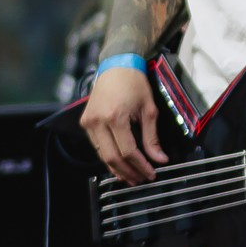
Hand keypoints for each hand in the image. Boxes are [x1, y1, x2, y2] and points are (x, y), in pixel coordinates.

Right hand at [80, 63, 168, 183]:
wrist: (116, 66)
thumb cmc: (134, 84)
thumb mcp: (149, 110)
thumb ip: (152, 137)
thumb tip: (159, 159)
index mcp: (115, 117)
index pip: (128, 151)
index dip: (140, 166)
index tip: (151, 173)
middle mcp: (98, 121)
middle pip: (112, 157)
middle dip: (128, 172)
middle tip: (141, 179)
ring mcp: (89, 122)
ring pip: (101, 154)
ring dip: (116, 168)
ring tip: (130, 177)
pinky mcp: (85, 122)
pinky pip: (97, 146)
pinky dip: (108, 157)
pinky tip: (118, 164)